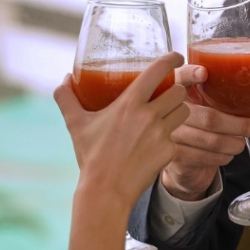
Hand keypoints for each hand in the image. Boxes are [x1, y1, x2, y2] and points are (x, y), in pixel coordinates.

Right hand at [54, 53, 188, 210]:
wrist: (105, 191)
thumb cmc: (91, 157)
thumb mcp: (75, 124)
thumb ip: (66, 98)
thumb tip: (64, 79)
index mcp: (130, 103)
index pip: (158, 71)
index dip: (172, 59)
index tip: (176, 57)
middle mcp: (150, 116)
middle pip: (179, 91)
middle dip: (176, 90)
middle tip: (168, 93)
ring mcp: (162, 134)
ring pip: (184, 112)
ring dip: (178, 110)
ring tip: (166, 115)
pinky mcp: (169, 152)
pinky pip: (177, 137)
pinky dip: (169, 138)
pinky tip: (156, 144)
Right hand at [160, 64, 249, 200]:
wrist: (182, 159)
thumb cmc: (200, 125)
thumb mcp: (207, 104)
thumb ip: (220, 95)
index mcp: (179, 90)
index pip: (181, 77)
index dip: (190, 75)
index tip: (204, 73)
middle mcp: (170, 111)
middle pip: (210, 118)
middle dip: (241, 125)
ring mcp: (171, 134)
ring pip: (213, 141)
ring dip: (236, 144)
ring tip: (240, 143)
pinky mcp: (176, 156)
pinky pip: (209, 157)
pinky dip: (225, 157)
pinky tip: (225, 153)